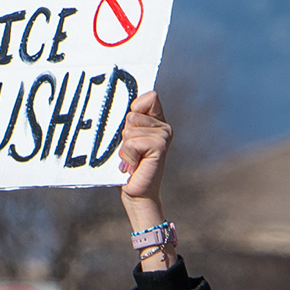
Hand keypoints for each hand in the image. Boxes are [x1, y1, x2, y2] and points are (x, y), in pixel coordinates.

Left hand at [115, 91, 170, 224]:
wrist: (137, 193)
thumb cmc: (128, 166)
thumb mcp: (126, 139)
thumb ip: (129, 121)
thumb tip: (127, 108)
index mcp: (157, 121)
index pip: (150, 96)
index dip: (136, 106)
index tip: (130, 125)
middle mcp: (164, 127)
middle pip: (133, 113)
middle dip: (124, 133)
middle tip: (131, 151)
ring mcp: (164, 135)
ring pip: (130, 129)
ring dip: (125, 147)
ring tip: (132, 159)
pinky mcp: (161, 146)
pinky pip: (132, 141)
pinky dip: (128, 155)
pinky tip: (135, 164)